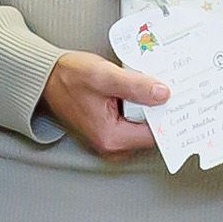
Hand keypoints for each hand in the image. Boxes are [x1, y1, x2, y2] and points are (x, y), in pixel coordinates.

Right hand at [39, 48, 168, 157]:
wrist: (47, 77)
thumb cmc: (69, 77)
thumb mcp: (104, 76)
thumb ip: (135, 86)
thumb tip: (163, 94)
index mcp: (112, 138)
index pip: (155, 133)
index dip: (166, 113)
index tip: (175, 94)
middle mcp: (112, 145)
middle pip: (151, 130)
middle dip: (157, 107)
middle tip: (160, 83)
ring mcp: (111, 139)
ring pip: (143, 124)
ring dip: (147, 104)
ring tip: (143, 83)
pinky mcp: (110, 130)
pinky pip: (134, 120)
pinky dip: (138, 105)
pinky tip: (134, 89)